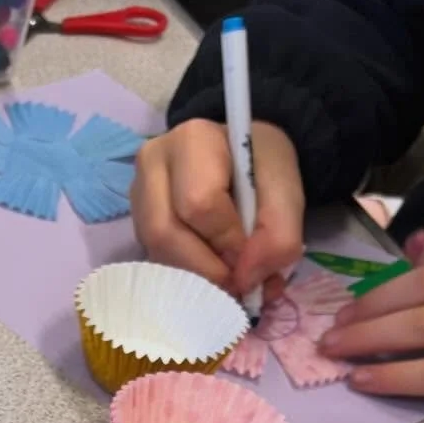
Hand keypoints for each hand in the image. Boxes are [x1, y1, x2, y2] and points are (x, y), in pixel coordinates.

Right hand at [131, 118, 305, 301]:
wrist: (240, 157)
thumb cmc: (260, 165)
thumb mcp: (287, 188)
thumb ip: (279, 233)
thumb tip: (248, 280)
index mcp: (191, 141)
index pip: (199, 204)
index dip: (228, 241)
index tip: (254, 257)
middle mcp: (152, 164)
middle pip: (165, 232)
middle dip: (206, 268)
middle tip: (238, 281)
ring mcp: (137, 194)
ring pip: (155, 251)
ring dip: (194, 275)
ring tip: (226, 277)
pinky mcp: (135, 221)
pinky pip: (154, 258)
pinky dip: (185, 274)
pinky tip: (209, 269)